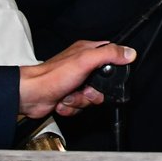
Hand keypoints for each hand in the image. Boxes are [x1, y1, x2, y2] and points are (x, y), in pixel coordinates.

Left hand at [18, 40, 135, 118]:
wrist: (32, 96)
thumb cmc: (52, 76)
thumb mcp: (86, 60)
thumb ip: (110, 54)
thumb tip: (129, 52)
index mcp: (87, 52)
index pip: (111, 57)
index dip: (113, 70)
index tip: (106, 77)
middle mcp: (82, 67)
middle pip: (103, 84)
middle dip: (94, 92)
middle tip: (85, 89)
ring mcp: (76, 83)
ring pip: (92, 98)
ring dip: (81, 101)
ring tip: (70, 95)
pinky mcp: (69, 97)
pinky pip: (80, 106)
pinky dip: (72, 107)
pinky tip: (63, 101)